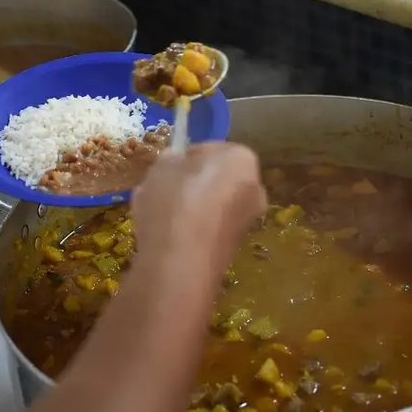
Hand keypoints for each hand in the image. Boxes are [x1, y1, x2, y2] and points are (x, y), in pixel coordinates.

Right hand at [130, 143, 266, 275]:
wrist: (180, 263)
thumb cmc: (173, 201)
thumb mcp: (162, 165)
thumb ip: (171, 158)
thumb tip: (176, 162)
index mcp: (242, 158)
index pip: (210, 148)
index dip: (184, 157)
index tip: (166, 168)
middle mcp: (255, 187)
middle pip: (214, 178)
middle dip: (189, 183)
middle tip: (161, 190)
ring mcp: (247, 220)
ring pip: (211, 205)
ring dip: (188, 207)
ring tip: (156, 216)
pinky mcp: (233, 248)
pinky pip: (208, 228)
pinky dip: (190, 229)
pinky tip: (165, 236)